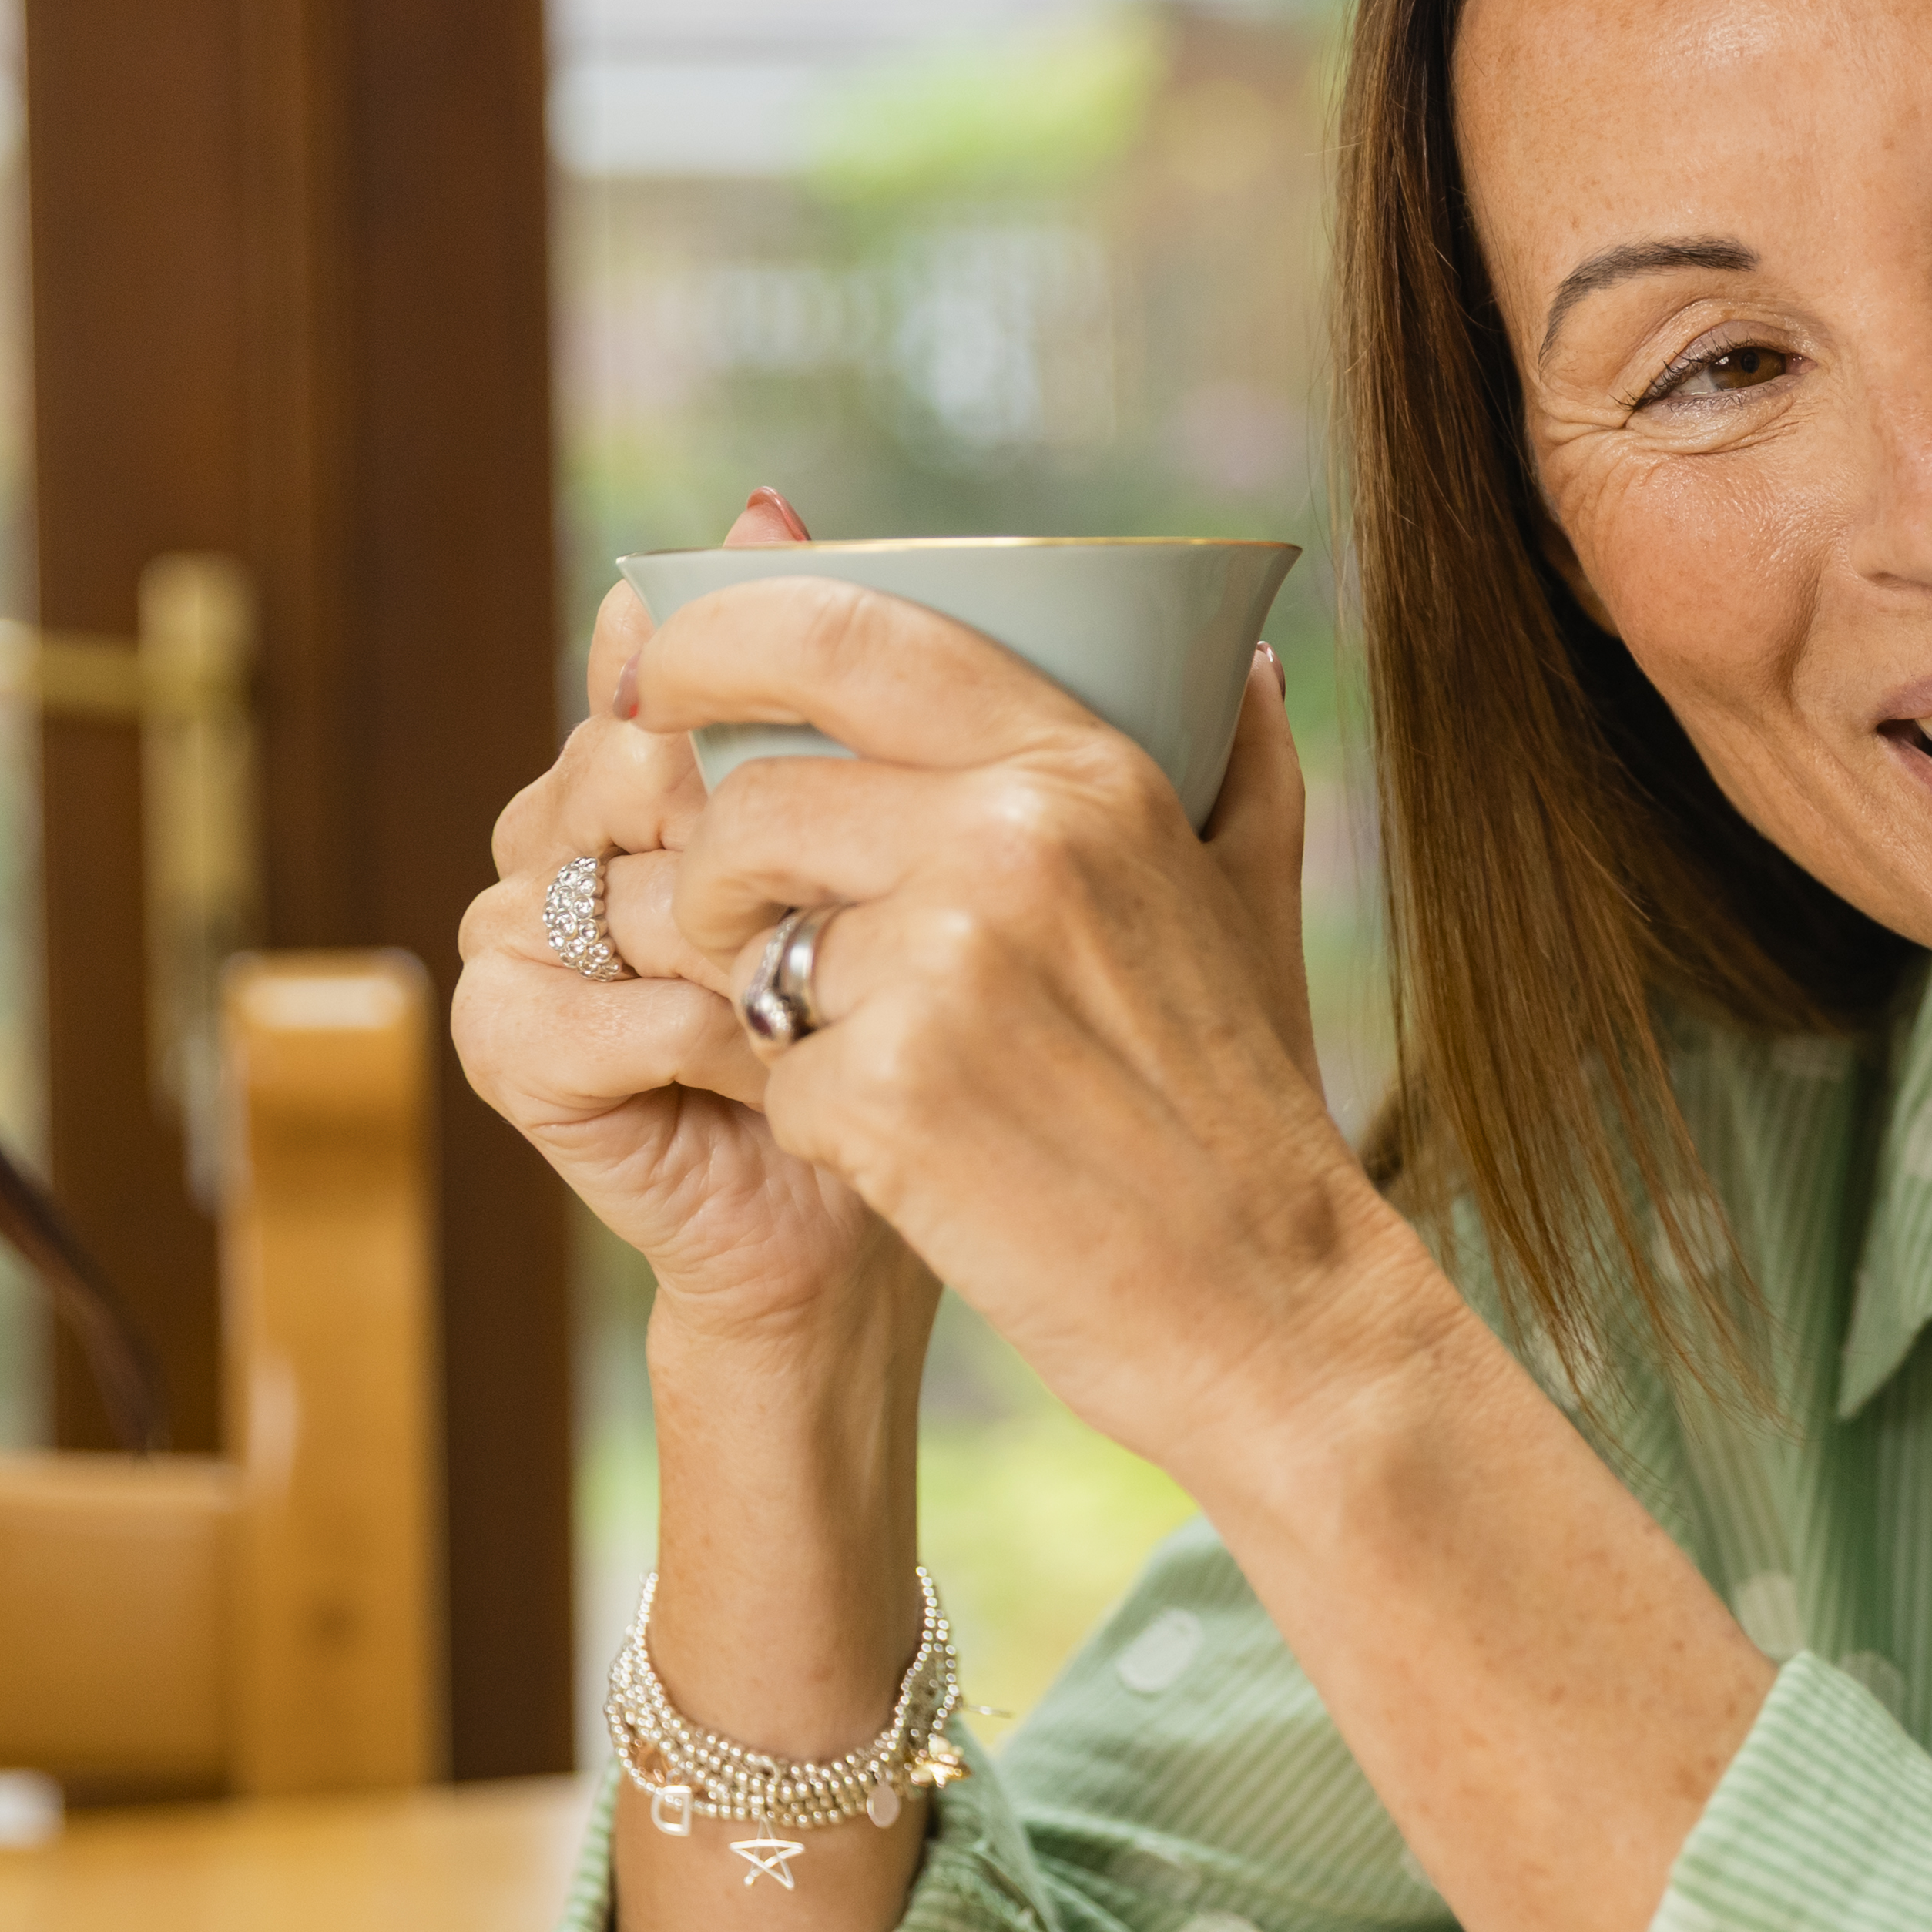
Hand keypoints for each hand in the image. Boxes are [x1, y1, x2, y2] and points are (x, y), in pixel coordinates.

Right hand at [454, 490, 929, 1357]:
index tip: (864, 763)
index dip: (750, 704)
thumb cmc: (900, 1016)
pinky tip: (783, 1072)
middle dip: (773, 837)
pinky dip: (727, 1043)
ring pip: (640, 879)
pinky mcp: (505, 1041)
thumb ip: (839, 672)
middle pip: (636, 755)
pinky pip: (623, 1000)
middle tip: (861, 915)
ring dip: (766, 951)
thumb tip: (761, 497)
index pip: (655, 659)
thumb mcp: (900, 826)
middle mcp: (555, 825)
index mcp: (633, 759)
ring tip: (836, 1002)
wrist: (865, 1214)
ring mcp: (512, 929)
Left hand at [630, 571, 1407, 1472]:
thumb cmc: (1248, 1105)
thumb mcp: (1252, 902)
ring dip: (753, 993)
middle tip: (732, 918)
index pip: (841, 631)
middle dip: (707, 863)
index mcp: (1087, 771)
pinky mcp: (889, 1093)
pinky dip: (811, 1118)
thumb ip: (1234, 763)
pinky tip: (906, 1154)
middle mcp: (1015, 840)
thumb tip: (1237, 658)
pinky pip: (769, 1069)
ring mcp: (947, 966)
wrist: (1270, 1300)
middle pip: (751, 797)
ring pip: (739, 935)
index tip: (662, 684)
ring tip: (844, 1045)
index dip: (712, 640)